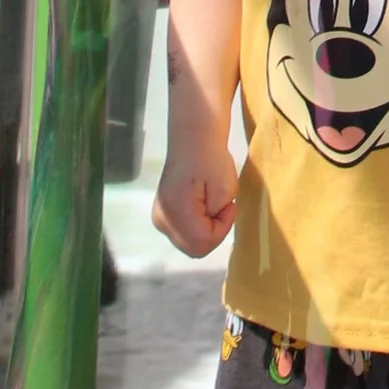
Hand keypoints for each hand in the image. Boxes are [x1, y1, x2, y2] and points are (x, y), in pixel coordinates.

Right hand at [152, 137, 239, 258]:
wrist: (193, 140)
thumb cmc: (212, 159)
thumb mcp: (225, 189)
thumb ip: (218, 217)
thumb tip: (210, 230)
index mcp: (176, 210)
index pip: (203, 241)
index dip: (222, 228)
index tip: (229, 206)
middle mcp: (162, 218)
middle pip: (194, 248)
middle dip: (213, 233)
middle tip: (221, 208)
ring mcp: (159, 218)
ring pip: (189, 243)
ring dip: (205, 231)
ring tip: (211, 206)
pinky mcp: (161, 216)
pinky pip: (183, 234)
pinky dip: (196, 228)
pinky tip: (201, 208)